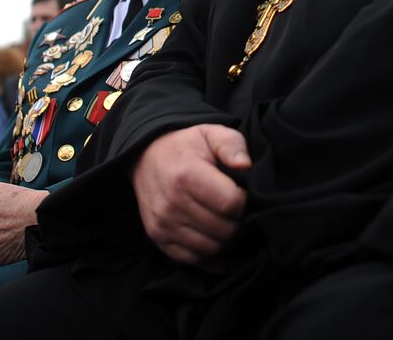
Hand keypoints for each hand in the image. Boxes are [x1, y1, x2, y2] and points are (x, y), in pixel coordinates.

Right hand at [131, 124, 249, 264]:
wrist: (146, 157)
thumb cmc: (186, 147)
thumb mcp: (210, 133)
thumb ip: (232, 145)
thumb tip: (246, 166)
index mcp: (186, 175)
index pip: (230, 203)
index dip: (245, 201)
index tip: (244, 193)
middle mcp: (172, 204)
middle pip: (224, 230)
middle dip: (239, 222)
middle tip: (237, 210)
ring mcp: (163, 225)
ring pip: (212, 248)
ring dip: (226, 239)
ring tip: (226, 221)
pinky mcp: (159, 239)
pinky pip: (193, 259)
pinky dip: (209, 253)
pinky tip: (215, 236)